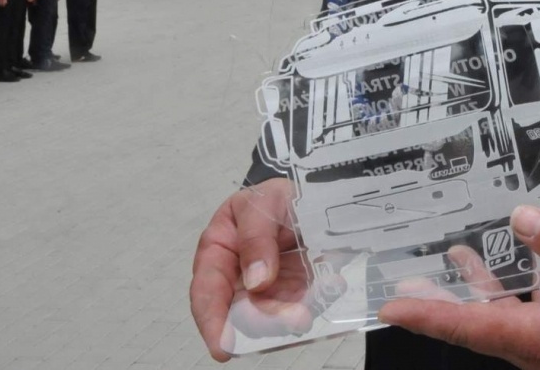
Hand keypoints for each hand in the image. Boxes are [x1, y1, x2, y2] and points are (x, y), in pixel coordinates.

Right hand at [190, 178, 309, 361]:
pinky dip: (319, 299)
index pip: (206, 292)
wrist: (311, 192)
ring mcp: (268, 289)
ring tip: (322, 295)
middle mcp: (238, 278)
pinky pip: (305, 305)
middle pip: (243, 313)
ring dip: (297, 313)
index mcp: (218, 251)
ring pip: (276, 315)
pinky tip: (333, 283)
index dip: (211, 322)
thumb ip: (255, 237)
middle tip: (297, 319)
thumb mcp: (263, 202)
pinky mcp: (296, 292)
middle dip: (268, 321)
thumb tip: (255, 282)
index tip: (223, 347)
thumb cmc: (275, 196)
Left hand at [378, 205, 539, 369]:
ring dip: (469, 293)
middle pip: (471, 325)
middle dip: (435, 304)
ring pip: (494, 319)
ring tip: (450, 261)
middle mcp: (532, 346)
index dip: (427, 315)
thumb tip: (522, 217)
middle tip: (402, 288)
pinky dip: (505, 291)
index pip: (468, 325)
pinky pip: (520, 315)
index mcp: (536, 335)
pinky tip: (507, 264)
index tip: (392, 309)